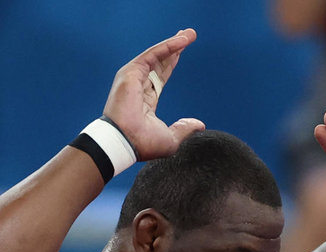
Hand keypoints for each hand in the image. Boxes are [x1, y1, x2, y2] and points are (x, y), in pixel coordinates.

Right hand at [102, 29, 205, 160]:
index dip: (171, 64)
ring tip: (189, 33)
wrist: (126, 142)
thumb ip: (184, 128)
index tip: (181, 53)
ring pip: (156, 56)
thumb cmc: (143, 144)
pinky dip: (167, 47)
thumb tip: (199, 124)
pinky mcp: (131, 72)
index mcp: (144, 102)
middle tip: (188, 35)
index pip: (160, 78)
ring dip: (173, 43)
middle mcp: (138, 87)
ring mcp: (133, 79)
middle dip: (174, 49)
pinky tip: (181, 41)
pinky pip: (152, 55)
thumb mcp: (171, 138)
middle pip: (159, 63)